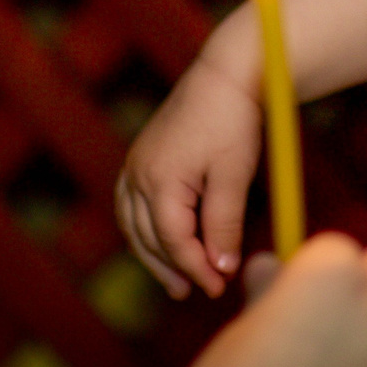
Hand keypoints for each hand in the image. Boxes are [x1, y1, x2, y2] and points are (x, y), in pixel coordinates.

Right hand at [118, 55, 261, 298]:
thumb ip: (224, 223)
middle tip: (197, 292)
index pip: (173, 240)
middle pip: (147, 237)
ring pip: (134, 225)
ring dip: (153, 255)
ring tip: (177, 280)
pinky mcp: (141, 159)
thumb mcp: (235, 174)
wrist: (225, 74)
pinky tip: (161, 243)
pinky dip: (146, 231)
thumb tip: (221, 267)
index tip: (218, 287)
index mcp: (160, 179)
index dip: (195, 268)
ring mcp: (135, 165)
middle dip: (172, 268)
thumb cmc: (234, 121)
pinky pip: (132, 207)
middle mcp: (138, 174)